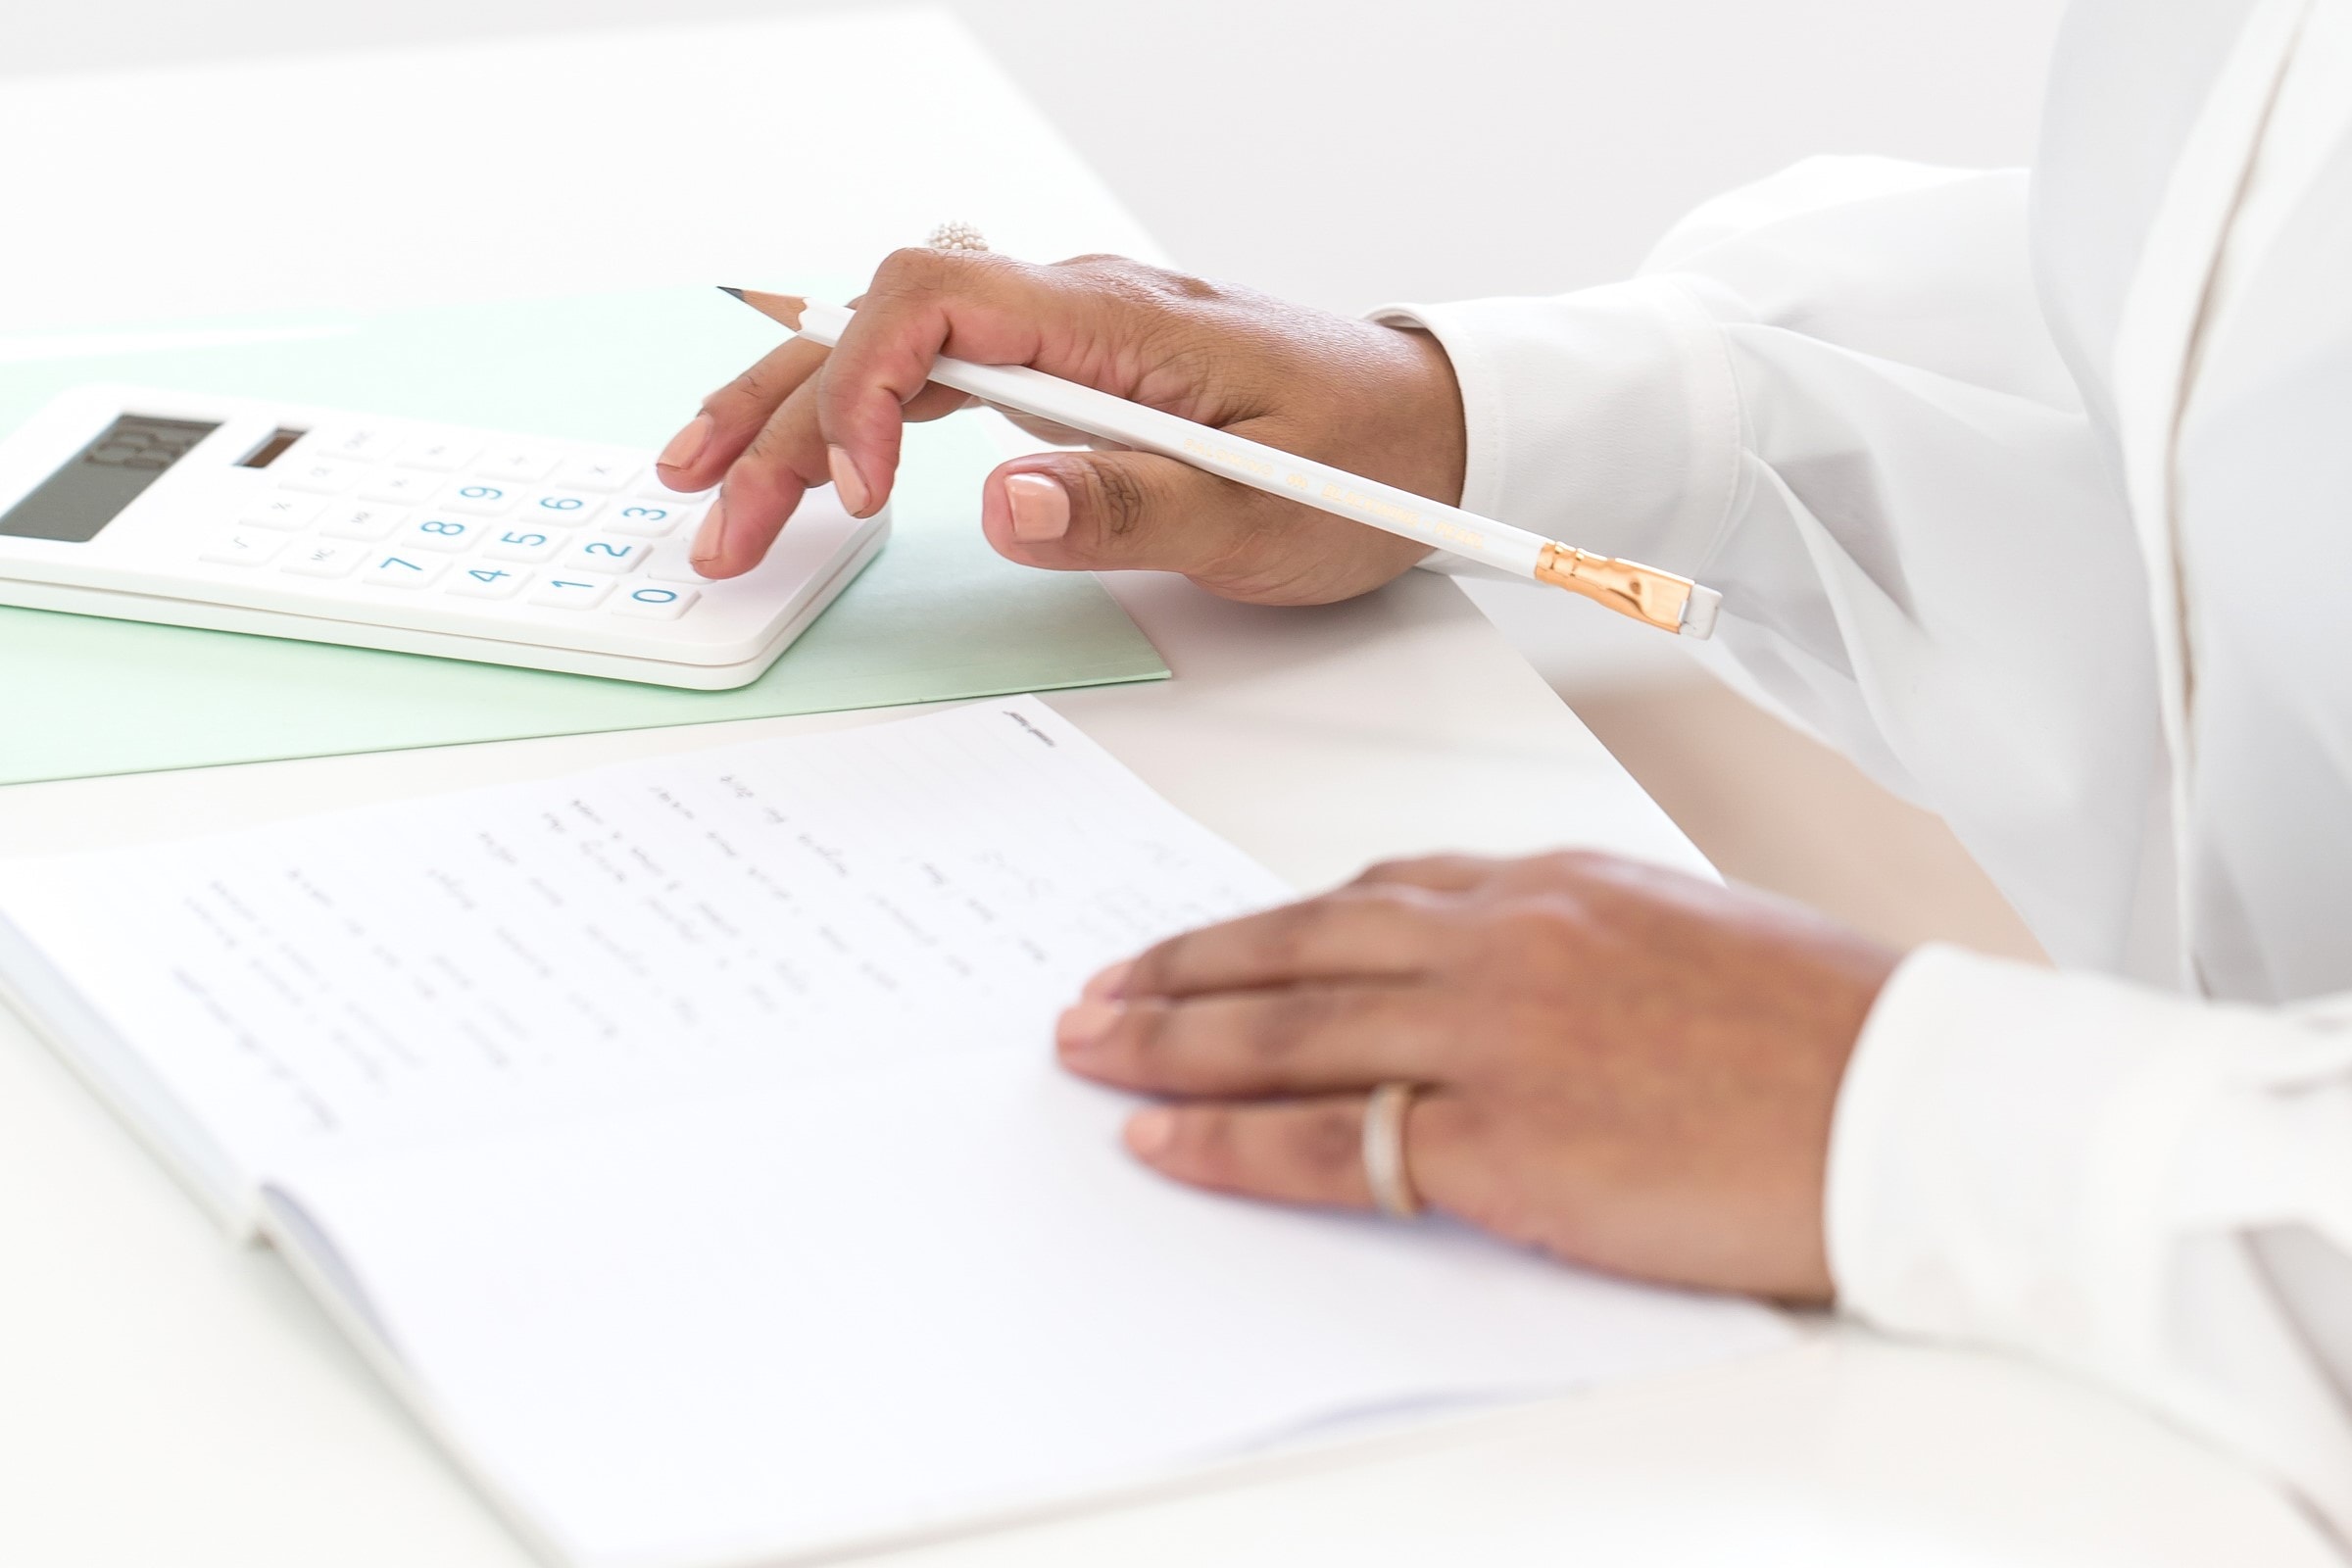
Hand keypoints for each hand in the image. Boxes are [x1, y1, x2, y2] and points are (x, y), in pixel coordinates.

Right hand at [651, 249, 1465, 602]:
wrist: (1431, 425)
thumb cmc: (1365, 460)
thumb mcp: (1265, 511)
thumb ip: (1134, 506)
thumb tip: (1000, 501)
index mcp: (1113, 320)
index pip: (935, 298)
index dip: (865, 387)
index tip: (854, 493)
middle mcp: (1073, 307)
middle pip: (881, 323)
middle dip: (782, 418)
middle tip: (719, 524)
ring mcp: (1064, 334)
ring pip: (889, 343)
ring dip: (791, 409)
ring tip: (706, 482)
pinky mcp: (1069, 370)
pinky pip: (932, 367)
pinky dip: (854, 410)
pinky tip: (806, 453)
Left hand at [1054, 851, 1901, 1302]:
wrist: (1918, 1102)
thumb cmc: (1827, 1026)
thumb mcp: (1682, 933)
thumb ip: (1567, 938)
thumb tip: (1486, 962)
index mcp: (1548, 884)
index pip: (1369, 891)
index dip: (1265, 925)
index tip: (1205, 947)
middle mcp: (1500, 939)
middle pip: (1296, 947)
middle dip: (1179, 973)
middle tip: (1096, 991)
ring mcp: (1493, 1033)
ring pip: (1285, 1029)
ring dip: (1167, 1040)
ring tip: (1088, 1049)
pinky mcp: (1502, 1138)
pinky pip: (1328, 1138)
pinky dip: (1230, 1141)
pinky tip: (1162, 1139)